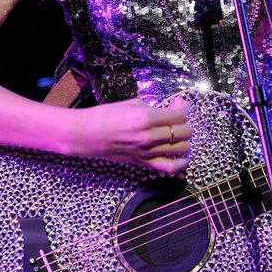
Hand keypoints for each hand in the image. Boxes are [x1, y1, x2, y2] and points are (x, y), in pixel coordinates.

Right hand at [74, 95, 191, 173]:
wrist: (87, 134)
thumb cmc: (106, 115)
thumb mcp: (132, 104)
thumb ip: (153, 107)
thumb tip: (170, 109)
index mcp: (147, 118)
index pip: (179, 115)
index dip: (184, 108)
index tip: (181, 105)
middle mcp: (150, 136)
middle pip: (184, 132)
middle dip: (185, 123)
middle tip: (178, 118)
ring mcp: (147, 152)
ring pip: (181, 148)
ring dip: (184, 140)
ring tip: (178, 134)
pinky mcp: (143, 162)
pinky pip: (170, 167)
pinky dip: (180, 163)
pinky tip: (182, 156)